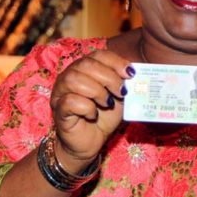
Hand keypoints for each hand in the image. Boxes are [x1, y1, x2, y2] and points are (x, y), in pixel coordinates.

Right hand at [49, 50, 131, 174]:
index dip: (116, 62)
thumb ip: (125, 83)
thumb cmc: (104, 116)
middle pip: (87, 64)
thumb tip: (137, 74)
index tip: (131, 74)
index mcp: (85, 68)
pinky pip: (70, 101)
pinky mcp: (59, 110)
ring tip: (107, 103)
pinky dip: (86, 107)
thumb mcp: (119, 97)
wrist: (91, 141)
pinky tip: (93, 114)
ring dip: (97, 91)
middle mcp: (70, 75)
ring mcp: (61, 92)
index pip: (99, 55)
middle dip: (109, 77)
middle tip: (121, 92)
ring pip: (74, 79)